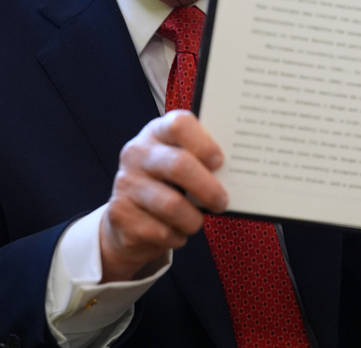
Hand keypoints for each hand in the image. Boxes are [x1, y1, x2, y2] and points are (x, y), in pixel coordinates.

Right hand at [99, 110, 226, 281]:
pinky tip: (175, 231)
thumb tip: (240, 170)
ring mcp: (126, 183)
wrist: (128, 219)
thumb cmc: (168, 184)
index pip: (179, 124)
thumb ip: (202, 159)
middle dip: (207, 187)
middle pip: (178, 165)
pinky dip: (176, 236)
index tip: (220, 162)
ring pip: (171, 205)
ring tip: (197, 221)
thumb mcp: (182, 162)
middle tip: (222, 201)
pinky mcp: (120, 214)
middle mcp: (138, 153)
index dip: (203, 143)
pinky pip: (161, 231)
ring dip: (192, 219)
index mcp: (157, 132)